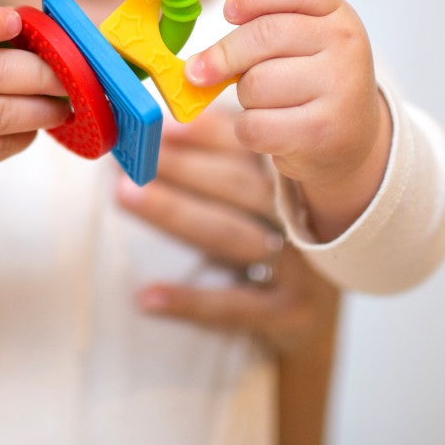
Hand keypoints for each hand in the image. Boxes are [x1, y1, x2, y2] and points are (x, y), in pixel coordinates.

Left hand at [117, 110, 337, 353]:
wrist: (318, 316)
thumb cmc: (267, 236)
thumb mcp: (253, 191)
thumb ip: (217, 158)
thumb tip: (158, 133)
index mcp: (291, 176)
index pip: (248, 147)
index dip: (204, 134)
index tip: (160, 127)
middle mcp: (300, 214)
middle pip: (237, 185)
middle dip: (180, 167)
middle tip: (132, 158)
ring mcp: (301, 265)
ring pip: (231, 235)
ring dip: (175, 213)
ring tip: (126, 195)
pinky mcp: (292, 312)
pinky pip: (235, 305)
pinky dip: (190, 301)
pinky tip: (147, 296)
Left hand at [184, 0, 391, 239]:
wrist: (351, 136)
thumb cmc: (309, 79)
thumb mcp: (301, 38)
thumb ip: (264, 16)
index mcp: (335, 12)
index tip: (228, 13)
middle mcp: (344, 44)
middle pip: (264, 35)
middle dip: (224, 55)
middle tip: (199, 70)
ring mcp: (339, 87)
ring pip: (256, 84)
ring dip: (244, 97)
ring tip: (262, 101)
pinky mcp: (324, 131)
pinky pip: (257, 125)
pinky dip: (249, 129)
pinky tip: (267, 127)